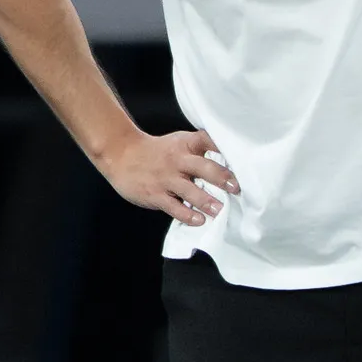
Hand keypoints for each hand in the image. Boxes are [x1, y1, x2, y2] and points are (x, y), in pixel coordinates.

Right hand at [93, 125, 237, 227]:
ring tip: (220, 210)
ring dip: (207, 201)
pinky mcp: (155, 194)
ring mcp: (165, 178)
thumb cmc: (155, 152)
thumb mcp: (177, 143)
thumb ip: (198, 153)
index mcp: (184, 145)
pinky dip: (187, 215)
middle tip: (237, 189)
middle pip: (203, 167)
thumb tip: (228, 169)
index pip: (207, 141)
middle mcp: (177, 160)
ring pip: (190, 190)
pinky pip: (174, 207)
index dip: (224, 148)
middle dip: (222, 178)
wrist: (119, 154)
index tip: (242, 159)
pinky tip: (199, 220)